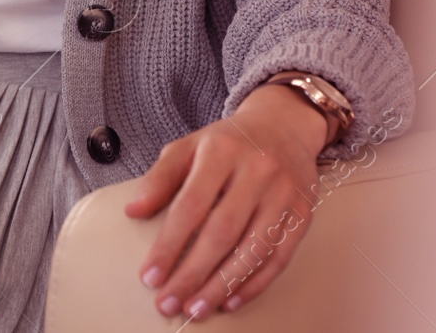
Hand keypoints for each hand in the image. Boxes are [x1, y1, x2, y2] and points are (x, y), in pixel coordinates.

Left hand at [123, 81, 328, 320]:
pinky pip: (279, 257)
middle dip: (192, 274)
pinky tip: (231, 301)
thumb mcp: (189, 147)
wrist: (283, 126)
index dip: (169, 244)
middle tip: (168, 303)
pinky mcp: (302, 213)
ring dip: (222, 286)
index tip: (150, 276)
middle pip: (222, 232)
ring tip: (196, 309)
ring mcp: (284, 193)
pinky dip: (254, 284)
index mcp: (222, 151)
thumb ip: (160, 178)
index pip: (191, 205)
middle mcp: (257, 171)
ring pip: (252, 250)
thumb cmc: (227, 142)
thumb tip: (133, 211)